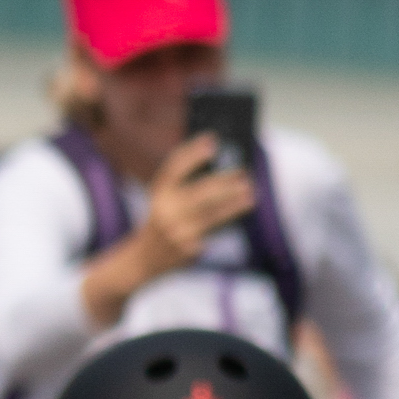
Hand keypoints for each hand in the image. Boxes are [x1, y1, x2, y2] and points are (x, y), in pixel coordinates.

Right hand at [138, 135, 256, 272]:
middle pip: (200, 190)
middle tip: (245, 175)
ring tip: (252, 194)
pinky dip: (229, 219)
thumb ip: (185, 186)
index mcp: (159, 192)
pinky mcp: (189, 246)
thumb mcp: (166, 199)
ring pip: (212, 212)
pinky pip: (215, 229)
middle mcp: (166, 209)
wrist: (146, 257)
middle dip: (225, 182)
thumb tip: (222, 175)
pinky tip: (242, 210)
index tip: (212, 141)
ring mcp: (177, 229)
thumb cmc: (164, 222)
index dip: (193, 153)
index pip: (175, 167)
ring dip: (234, 203)